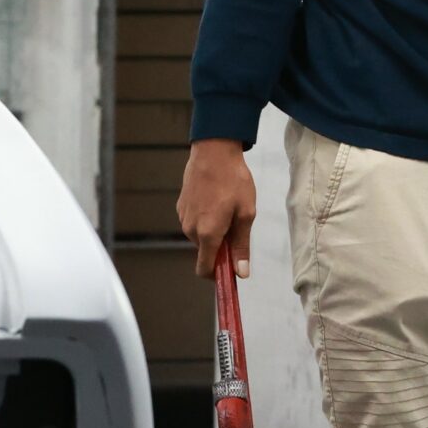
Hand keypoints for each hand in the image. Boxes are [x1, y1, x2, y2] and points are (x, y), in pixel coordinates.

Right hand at [178, 139, 255, 277]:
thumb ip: (241, 245)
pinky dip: (207, 219)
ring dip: (214, 232)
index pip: (204, 269)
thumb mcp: (246, 213)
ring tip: (228, 208)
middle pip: (206, 252)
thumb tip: (241, 273)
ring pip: (201, 237)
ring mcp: (184, 217)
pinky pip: (195, 222)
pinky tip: (217, 200)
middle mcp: (191, 229)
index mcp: (208, 234)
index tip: (230, 273)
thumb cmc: (233, 181)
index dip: (217, 277)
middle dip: (221, 248)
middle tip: (238, 226)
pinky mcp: (181, 207)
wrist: (213, 151)